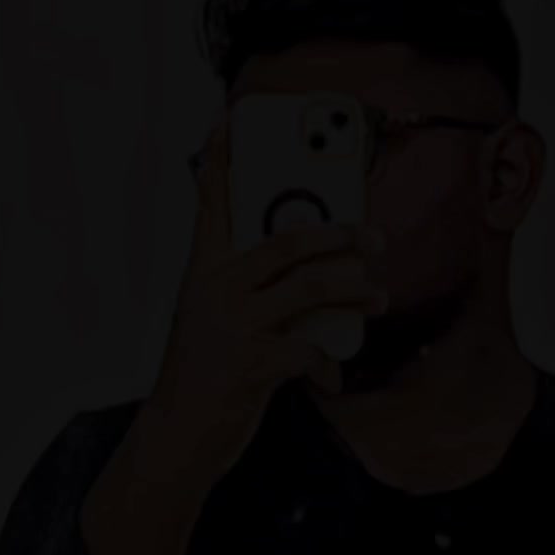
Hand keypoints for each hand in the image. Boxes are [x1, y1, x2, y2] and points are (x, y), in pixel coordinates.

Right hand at [148, 112, 386, 481]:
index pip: (210, 202)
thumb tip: (312, 268)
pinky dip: (328, 361)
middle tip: (375, 235)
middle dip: (339, 234)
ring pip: (309, 288)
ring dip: (354, 290)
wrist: (176, 436)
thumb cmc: (203, 374)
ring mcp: (232, 325)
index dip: (220, 158)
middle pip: (286, 242)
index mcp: (203, 272)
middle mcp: (214, 289)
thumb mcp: (215, 320)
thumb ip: (251, 290)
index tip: (228, 117)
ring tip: (378, 295)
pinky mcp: (249, 364)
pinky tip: (331, 374)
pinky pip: (308, 349)